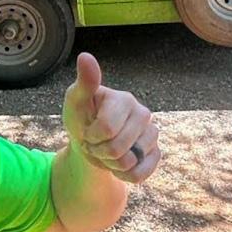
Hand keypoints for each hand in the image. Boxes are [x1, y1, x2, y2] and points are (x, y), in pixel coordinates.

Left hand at [62, 52, 159, 182]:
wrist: (90, 140)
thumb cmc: (82, 117)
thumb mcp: (76, 101)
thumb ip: (84, 82)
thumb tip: (85, 56)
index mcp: (124, 99)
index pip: (107, 130)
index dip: (91, 136)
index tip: (87, 129)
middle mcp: (143, 114)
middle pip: (116, 149)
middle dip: (98, 151)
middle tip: (94, 142)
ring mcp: (151, 133)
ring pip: (128, 163)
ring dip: (109, 164)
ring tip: (105, 150)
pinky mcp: (155, 152)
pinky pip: (141, 173)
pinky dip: (124, 175)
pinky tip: (118, 164)